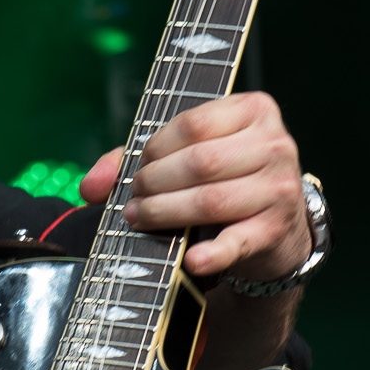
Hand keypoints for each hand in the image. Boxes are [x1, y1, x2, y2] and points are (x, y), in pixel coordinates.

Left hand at [79, 91, 309, 282]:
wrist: (276, 223)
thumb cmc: (224, 177)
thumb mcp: (191, 152)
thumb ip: (136, 158)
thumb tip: (91, 185)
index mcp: (255, 110)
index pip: (194, 124)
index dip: (156, 148)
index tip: (140, 167)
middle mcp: (275, 145)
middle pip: (201, 162)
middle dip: (154, 182)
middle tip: (134, 198)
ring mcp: (279, 189)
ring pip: (211, 200)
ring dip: (165, 212)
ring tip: (140, 219)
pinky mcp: (274, 231)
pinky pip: (237, 242)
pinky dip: (211, 253)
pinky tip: (190, 259)